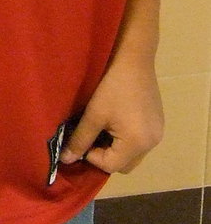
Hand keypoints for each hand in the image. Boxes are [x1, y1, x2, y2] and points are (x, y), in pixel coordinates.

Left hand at [60, 54, 163, 173]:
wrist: (133, 57)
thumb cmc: (111, 85)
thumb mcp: (93, 114)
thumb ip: (80, 139)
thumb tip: (65, 159)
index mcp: (137, 144)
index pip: (111, 166)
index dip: (91, 156)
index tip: (81, 138)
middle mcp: (152, 143)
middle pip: (124, 164)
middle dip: (105, 155)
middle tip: (90, 135)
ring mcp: (158, 133)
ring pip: (132, 153)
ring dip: (116, 147)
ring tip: (102, 126)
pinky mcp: (158, 122)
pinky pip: (140, 141)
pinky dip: (126, 138)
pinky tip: (115, 118)